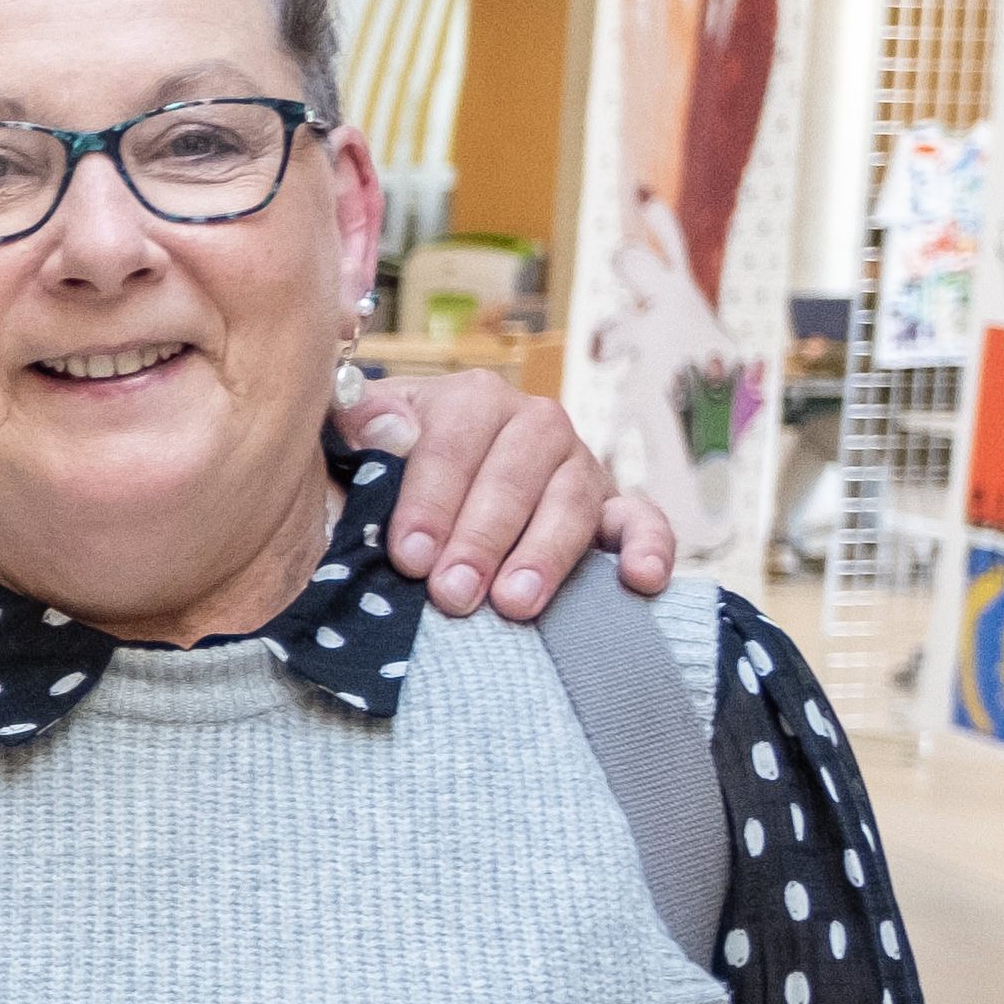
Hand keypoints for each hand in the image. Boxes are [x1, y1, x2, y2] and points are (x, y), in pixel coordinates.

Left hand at [336, 371, 672, 617]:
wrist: (431, 489)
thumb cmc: (385, 472)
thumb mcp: (355, 441)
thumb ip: (355, 427)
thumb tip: (384, 428)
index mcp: (470, 400)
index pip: (452, 444)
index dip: (430, 501)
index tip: (409, 556)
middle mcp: (533, 424)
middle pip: (513, 478)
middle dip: (481, 540)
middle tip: (453, 594)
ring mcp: (578, 465)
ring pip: (571, 503)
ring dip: (544, 555)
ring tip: (514, 603)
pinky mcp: (612, 506)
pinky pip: (642, 520)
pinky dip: (648, 547)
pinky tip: (640, 579)